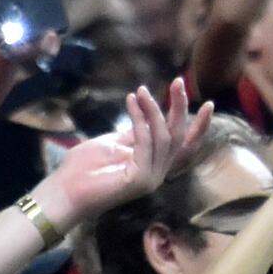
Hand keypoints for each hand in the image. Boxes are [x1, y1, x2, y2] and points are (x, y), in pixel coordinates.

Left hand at [37, 80, 201, 220]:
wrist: (64, 190)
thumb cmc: (83, 168)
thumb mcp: (114, 143)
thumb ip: (135, 133)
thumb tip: (148, 115)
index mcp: (153, 164)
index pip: (183, 145)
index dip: (199, 125)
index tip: (208, 103)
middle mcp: (157, 172)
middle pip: (179, 137)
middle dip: (180, 107)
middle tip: (177, 82)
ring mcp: (151, 177)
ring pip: (164, 137)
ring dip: (154, 109)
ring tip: (141, 90)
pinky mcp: (141, 178)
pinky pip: (146, 141)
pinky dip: (139, 120)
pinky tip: (131, 103)